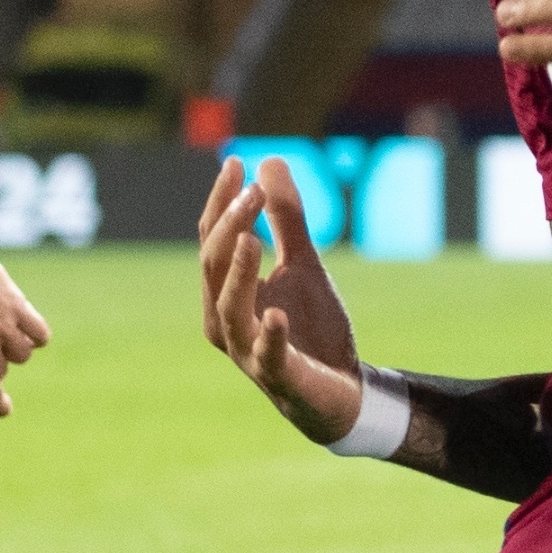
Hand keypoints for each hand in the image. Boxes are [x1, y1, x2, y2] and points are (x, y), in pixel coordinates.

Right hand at [200, 155, 363, 444]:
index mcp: (226, 292)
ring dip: (239, 273)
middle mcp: (225, 320)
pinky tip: (278, 314)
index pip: (213, 241)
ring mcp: (248, 351)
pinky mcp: (280, 376)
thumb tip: (268, 160)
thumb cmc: (310, 328)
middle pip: (214, 268)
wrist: (339, 392)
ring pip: (230, 309)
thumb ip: (287, 218)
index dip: (220, 203)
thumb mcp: (303, 263)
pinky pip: (268, 355)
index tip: (235, 163)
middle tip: (251, 193)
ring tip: (251, 237)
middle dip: (230, 228)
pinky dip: (270, 335)